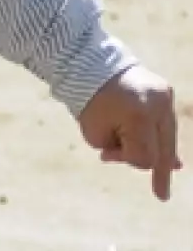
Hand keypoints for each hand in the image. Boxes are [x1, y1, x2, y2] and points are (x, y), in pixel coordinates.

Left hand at [78, 65, 181, 199]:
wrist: (86, 64)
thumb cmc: (88, 103)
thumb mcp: (96, 134)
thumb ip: (125, 153)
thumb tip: (172, 165)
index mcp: (138, 116)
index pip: (143, 156)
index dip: (124, 159)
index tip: (105, 156)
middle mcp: (157, 104)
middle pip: (162, 147)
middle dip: (159, 170)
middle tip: (161, 195)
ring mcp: (164, 95)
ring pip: (168, 133)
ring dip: (161, 150)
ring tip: (172, 169)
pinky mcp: (165, 90)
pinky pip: (167, 119)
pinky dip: (163, 134)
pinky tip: (174, 158)